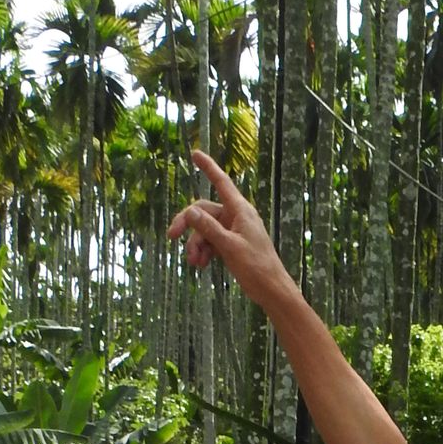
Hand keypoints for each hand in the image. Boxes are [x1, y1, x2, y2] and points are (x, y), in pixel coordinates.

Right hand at [167, 149, 289, 306]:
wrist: (271, 290)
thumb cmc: (256, 266)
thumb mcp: (229, 246)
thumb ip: (209, 228)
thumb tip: (190, 211)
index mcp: (240, 210)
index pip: (221, 182)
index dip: (208, 167)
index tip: (195, 153)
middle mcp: (236, 216)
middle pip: (204, 211)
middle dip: (188, 224)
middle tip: (171, 236)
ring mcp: (233, 230)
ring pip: (205, 229)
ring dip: (196, 244)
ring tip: (194, 262)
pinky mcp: (231, 244)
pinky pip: (211, 241)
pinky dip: (204, 251)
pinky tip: (200, 265)